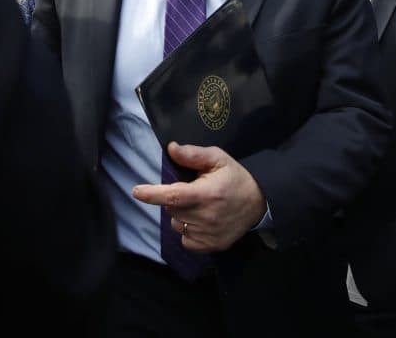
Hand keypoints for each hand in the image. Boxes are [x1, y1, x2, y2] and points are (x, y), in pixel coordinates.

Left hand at [132, 142, 266, 252]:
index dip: (152, 194)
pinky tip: (201, 221)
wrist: (260, 203)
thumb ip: (193, 154)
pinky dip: (188, 231)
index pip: (173, 196)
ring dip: (181, 215)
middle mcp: (206, 216)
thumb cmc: (235, 177)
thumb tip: (170, 149)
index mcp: (206, 193)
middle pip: (172, 210)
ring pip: (177, 225)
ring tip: (199, 206)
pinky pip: (186, 240)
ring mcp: (209, 234)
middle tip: (192, 191)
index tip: (136, 191)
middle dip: (175, 199)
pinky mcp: (212, 246)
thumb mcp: (218, 159)